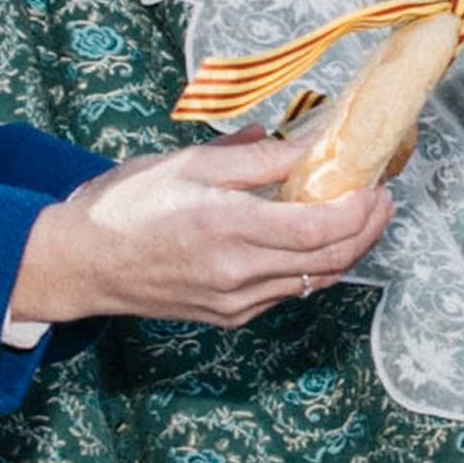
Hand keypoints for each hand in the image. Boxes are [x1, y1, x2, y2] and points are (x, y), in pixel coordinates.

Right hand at [7, 135, 391, 327]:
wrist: (81, 262)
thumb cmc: (126, 204)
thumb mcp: (191, 162)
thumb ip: (256, 158)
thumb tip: (308, 145)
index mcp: (229, 227)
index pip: (320, 229)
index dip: (360, 211)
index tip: (378, 185)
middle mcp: (238, 273)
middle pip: (330, 261)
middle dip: (367, 231)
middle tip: (381, 199)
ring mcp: (235, 302)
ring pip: (314, 281)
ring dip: (346, 251)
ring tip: (359, 217)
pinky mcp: (229, 317)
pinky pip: (287, 292)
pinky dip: (311, 266)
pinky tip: (314, 241)